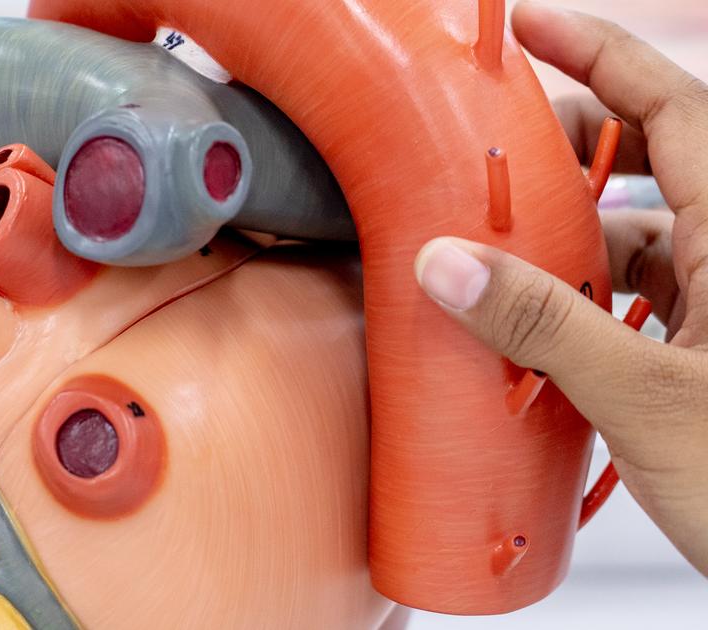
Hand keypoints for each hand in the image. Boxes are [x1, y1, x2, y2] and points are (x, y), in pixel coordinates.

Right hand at [413, 3, 707, 573]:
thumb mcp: (649, 400)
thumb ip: (545, 327)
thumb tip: (451, 265)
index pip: (672, 105)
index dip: (600, 51)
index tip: (531, 26)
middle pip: (648, 159)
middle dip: (567, 148)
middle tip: (491, 156)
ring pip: (636, 236)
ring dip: (564, 239)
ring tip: (492, 253)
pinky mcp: (704, 353)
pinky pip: (636, 297)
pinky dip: (579, 298)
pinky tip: (533, 327)